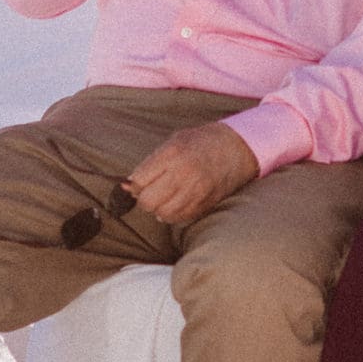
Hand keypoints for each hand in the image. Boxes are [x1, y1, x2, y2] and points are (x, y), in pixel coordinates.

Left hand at [124, 121, 260, 224]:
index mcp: (172, 154)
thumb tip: (127, 186)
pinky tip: (177, 203)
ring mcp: (195, 191)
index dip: (134, 185)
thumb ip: (150, 163)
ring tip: (165, 198)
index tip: (138, 183)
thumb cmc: (200, 143)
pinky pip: (179, 219)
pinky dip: (173, 214)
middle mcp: (183, 174)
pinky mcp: (205, 204)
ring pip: (162, 214)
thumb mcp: (173, 142)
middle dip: (144, 199)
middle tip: (150, 192)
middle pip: (148, 201)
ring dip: (158, 209)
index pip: (138, 181)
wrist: (236, 148)